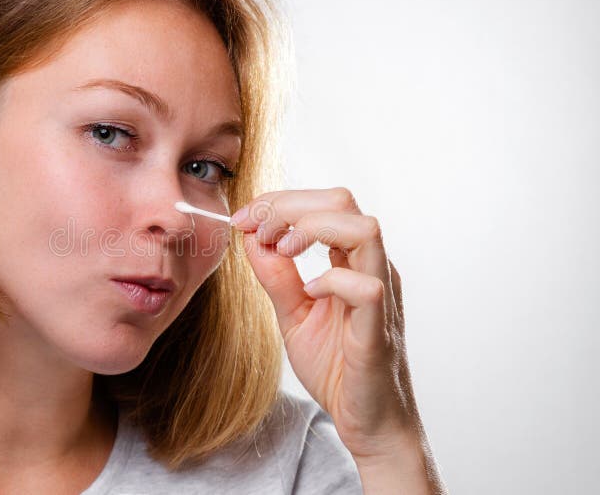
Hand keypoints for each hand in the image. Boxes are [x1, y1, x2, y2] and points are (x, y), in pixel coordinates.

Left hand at [231, 187, 419, 460]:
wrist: (367, 423)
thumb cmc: (337, 368)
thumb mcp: (293, 313)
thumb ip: (275, 276)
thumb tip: (251, 236)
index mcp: (353, 261)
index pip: (324, 203)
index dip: (279, 201)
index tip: (242, 218)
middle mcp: (372, 268)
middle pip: (343, 200)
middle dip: (289, 205)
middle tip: (256, 229)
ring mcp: (382, 295)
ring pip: (365, 228)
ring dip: (312, 229)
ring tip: (280, 250)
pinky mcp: (379, 329)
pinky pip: (368, 288)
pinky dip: (333, 281)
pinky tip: (311, 293)